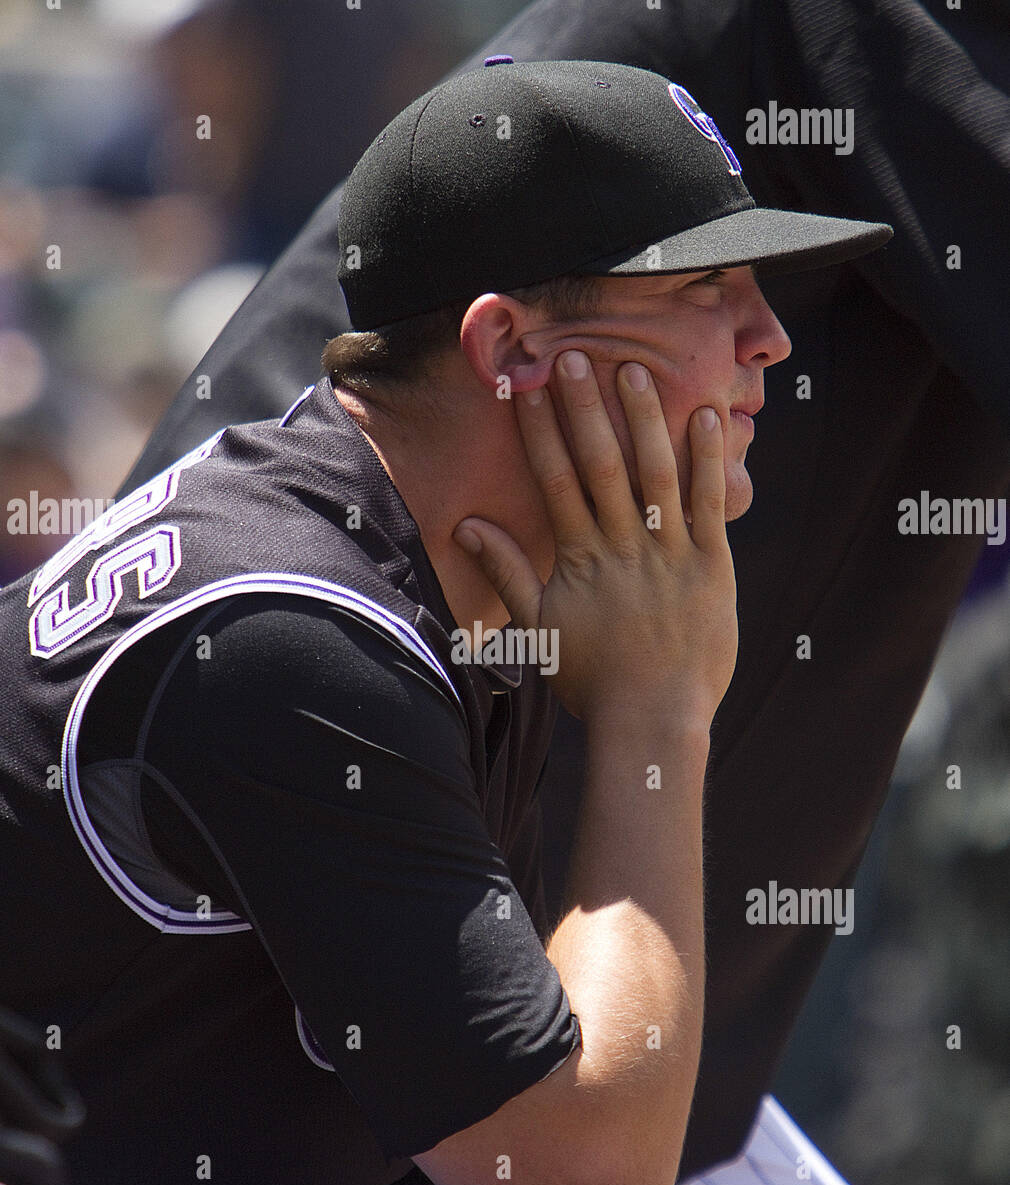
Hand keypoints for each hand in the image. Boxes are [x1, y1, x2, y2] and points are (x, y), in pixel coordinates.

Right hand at [454, 352, 737, 726]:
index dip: (540, 433)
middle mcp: (623, 548)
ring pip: (656, 474)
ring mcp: (670, 554)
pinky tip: (704, 416)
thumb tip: (465, 527)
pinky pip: (711, 503)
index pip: (555, 482)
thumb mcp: (540, 628)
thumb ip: (506, 572)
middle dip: (587, 410)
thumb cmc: (593, 679)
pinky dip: (708, 459)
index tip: (528, 388)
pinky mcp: (712, 565)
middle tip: (575, 358)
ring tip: (634, 371)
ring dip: (645, 420)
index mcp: (580, 559)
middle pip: (602, 467)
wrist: (653, 720)